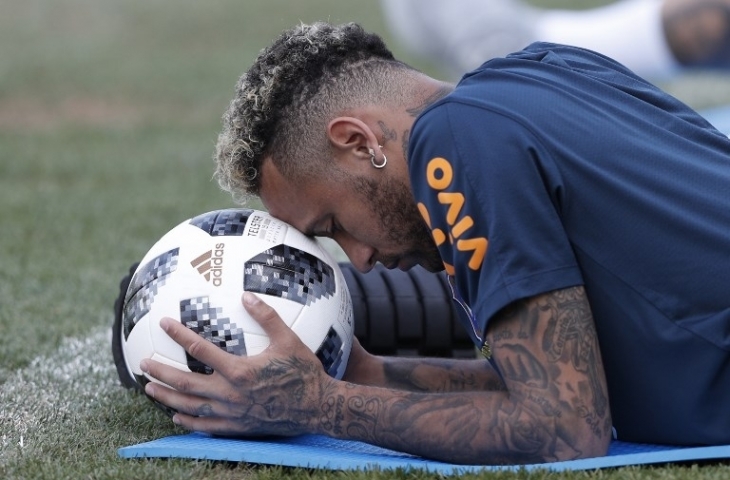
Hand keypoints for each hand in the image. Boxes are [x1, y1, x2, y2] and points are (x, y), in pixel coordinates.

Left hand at [139, 292, 335, 436]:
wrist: (318, 407)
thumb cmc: (304, 371)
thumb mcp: (289, 339)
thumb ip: (267, 317)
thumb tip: (247, 296)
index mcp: (239, 371)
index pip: (200, 351)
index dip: (179, 335)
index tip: (164, 323)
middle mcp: (230, 394)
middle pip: (186, 384)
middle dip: (161, 372)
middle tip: (143, 363)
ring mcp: (232, 414)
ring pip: (190, 407)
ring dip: (167, 397)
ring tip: (149, 388)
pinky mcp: (237, 427)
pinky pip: (206, 426)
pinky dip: (188, 422)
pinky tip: (176, 417)